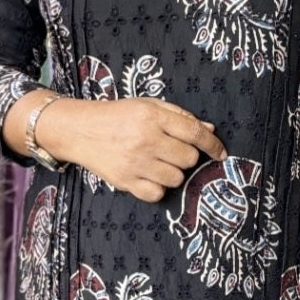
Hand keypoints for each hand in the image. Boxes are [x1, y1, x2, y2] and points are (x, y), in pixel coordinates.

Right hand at [43, 96, 226, 201]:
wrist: (79, 130)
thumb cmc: (116, 116)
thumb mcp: (147, 105)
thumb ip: (179, 116)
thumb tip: (209, 130)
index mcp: (152, 117)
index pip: (194, 133)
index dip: (213, 145)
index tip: (221, 153)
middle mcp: (145, 140)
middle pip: (188, 159)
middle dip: (185, 155)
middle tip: (170, 150)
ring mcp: (135, 163)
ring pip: (176, 178)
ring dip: (172, 172)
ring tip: (156, 162)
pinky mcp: (125, 182)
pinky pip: (157, 194)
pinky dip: (157, 188)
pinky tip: (148, 175)